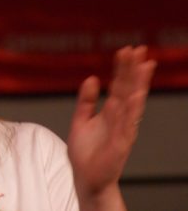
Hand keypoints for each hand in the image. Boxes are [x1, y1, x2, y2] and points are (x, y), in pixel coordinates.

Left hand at [67, 46, 155, 208]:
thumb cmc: (85, 152)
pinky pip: (127, 124)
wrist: (85, 178)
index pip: (120, 85)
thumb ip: (86, 100)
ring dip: (138, 84)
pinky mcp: (120, 143)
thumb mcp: (81, 119)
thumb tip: (93, 78)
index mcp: (111, 111)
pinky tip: (136, 96)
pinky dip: (132, 110)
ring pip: (132, 103)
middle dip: (133, 69)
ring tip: (144, 66)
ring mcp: (122, 129)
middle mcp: (120, 118)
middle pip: (129, 88)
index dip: (123, 68)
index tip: (127, 50)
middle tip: (140, 48)